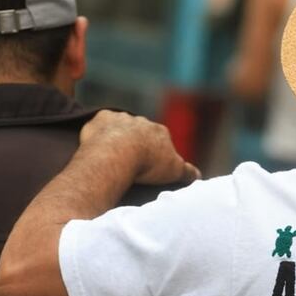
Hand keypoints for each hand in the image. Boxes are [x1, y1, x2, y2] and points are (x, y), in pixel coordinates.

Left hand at [79, 111, 200, 184]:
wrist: (118, 154)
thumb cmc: (148, 163)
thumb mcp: (175, 171)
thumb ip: (188, 172)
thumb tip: (199, 176)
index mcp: (160, 131)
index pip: (160, 140)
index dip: (155, 152)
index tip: (149, 165)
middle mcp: (141, 121)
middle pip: (139, 132)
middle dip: (135, 143)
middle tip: (129, 163)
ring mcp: (120, 118)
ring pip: (119, 127)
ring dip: (116, 138)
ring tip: (111, 158)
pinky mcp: (100, 120)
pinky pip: (99, 126)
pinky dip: (98, 135)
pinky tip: (96, 148)